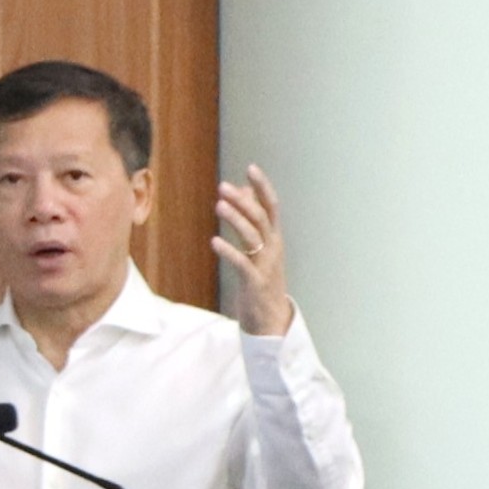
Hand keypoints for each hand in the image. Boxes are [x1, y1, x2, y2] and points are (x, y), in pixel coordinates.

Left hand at [212, 165, 296, 335]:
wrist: (272, 320)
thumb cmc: (262, 280)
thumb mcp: (260, 249)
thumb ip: (253, 221)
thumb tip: (244, 192)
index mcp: (274, 239)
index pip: (271, 207)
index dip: (262, 187)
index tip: (251, 167)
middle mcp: (273, 249)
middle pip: (261, 218)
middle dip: (243, 201)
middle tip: (223, 186)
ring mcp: (266, 266)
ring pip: (253, 237)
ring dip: (236, 220)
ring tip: (219, 205)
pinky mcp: (255, 283)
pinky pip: (242, 264)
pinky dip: (229, 251)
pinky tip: (214, 241)